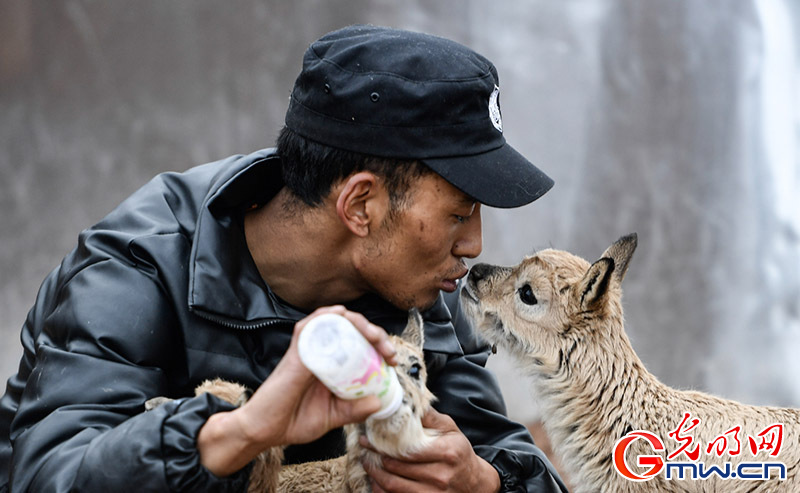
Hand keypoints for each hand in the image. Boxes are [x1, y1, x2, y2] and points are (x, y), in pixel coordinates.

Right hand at [198, 305, 397, 475]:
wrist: (263, 432)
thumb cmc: (293, 421)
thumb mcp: (333, 417)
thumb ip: (353, 410)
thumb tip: (377, 402)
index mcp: (330, 365)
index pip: (357, 343)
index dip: (378, 345)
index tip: (392, 360)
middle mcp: (320, 352)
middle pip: (349, 328)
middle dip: (375, 333)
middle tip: (388, 351)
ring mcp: (308, 350)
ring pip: (333, 321)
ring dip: (358, 322)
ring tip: (374, 337)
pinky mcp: (295, 353)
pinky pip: (309, 326)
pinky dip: (326, 316)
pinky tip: (341, 315)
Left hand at [361, 408, 500, 492]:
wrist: (473, 482)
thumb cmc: (458, 452)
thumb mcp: (450, 429)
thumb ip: (428, 416)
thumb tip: (406, 400)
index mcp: (448, 452)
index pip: (409, 448)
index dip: (385, 442)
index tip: (370, 435)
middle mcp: (441, 475)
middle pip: (398, 467)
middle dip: (376, 455)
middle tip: (364, 446)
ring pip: (393, 485)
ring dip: (375, 473)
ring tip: (366, 461)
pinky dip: (381, 490)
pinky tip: (375, 480)